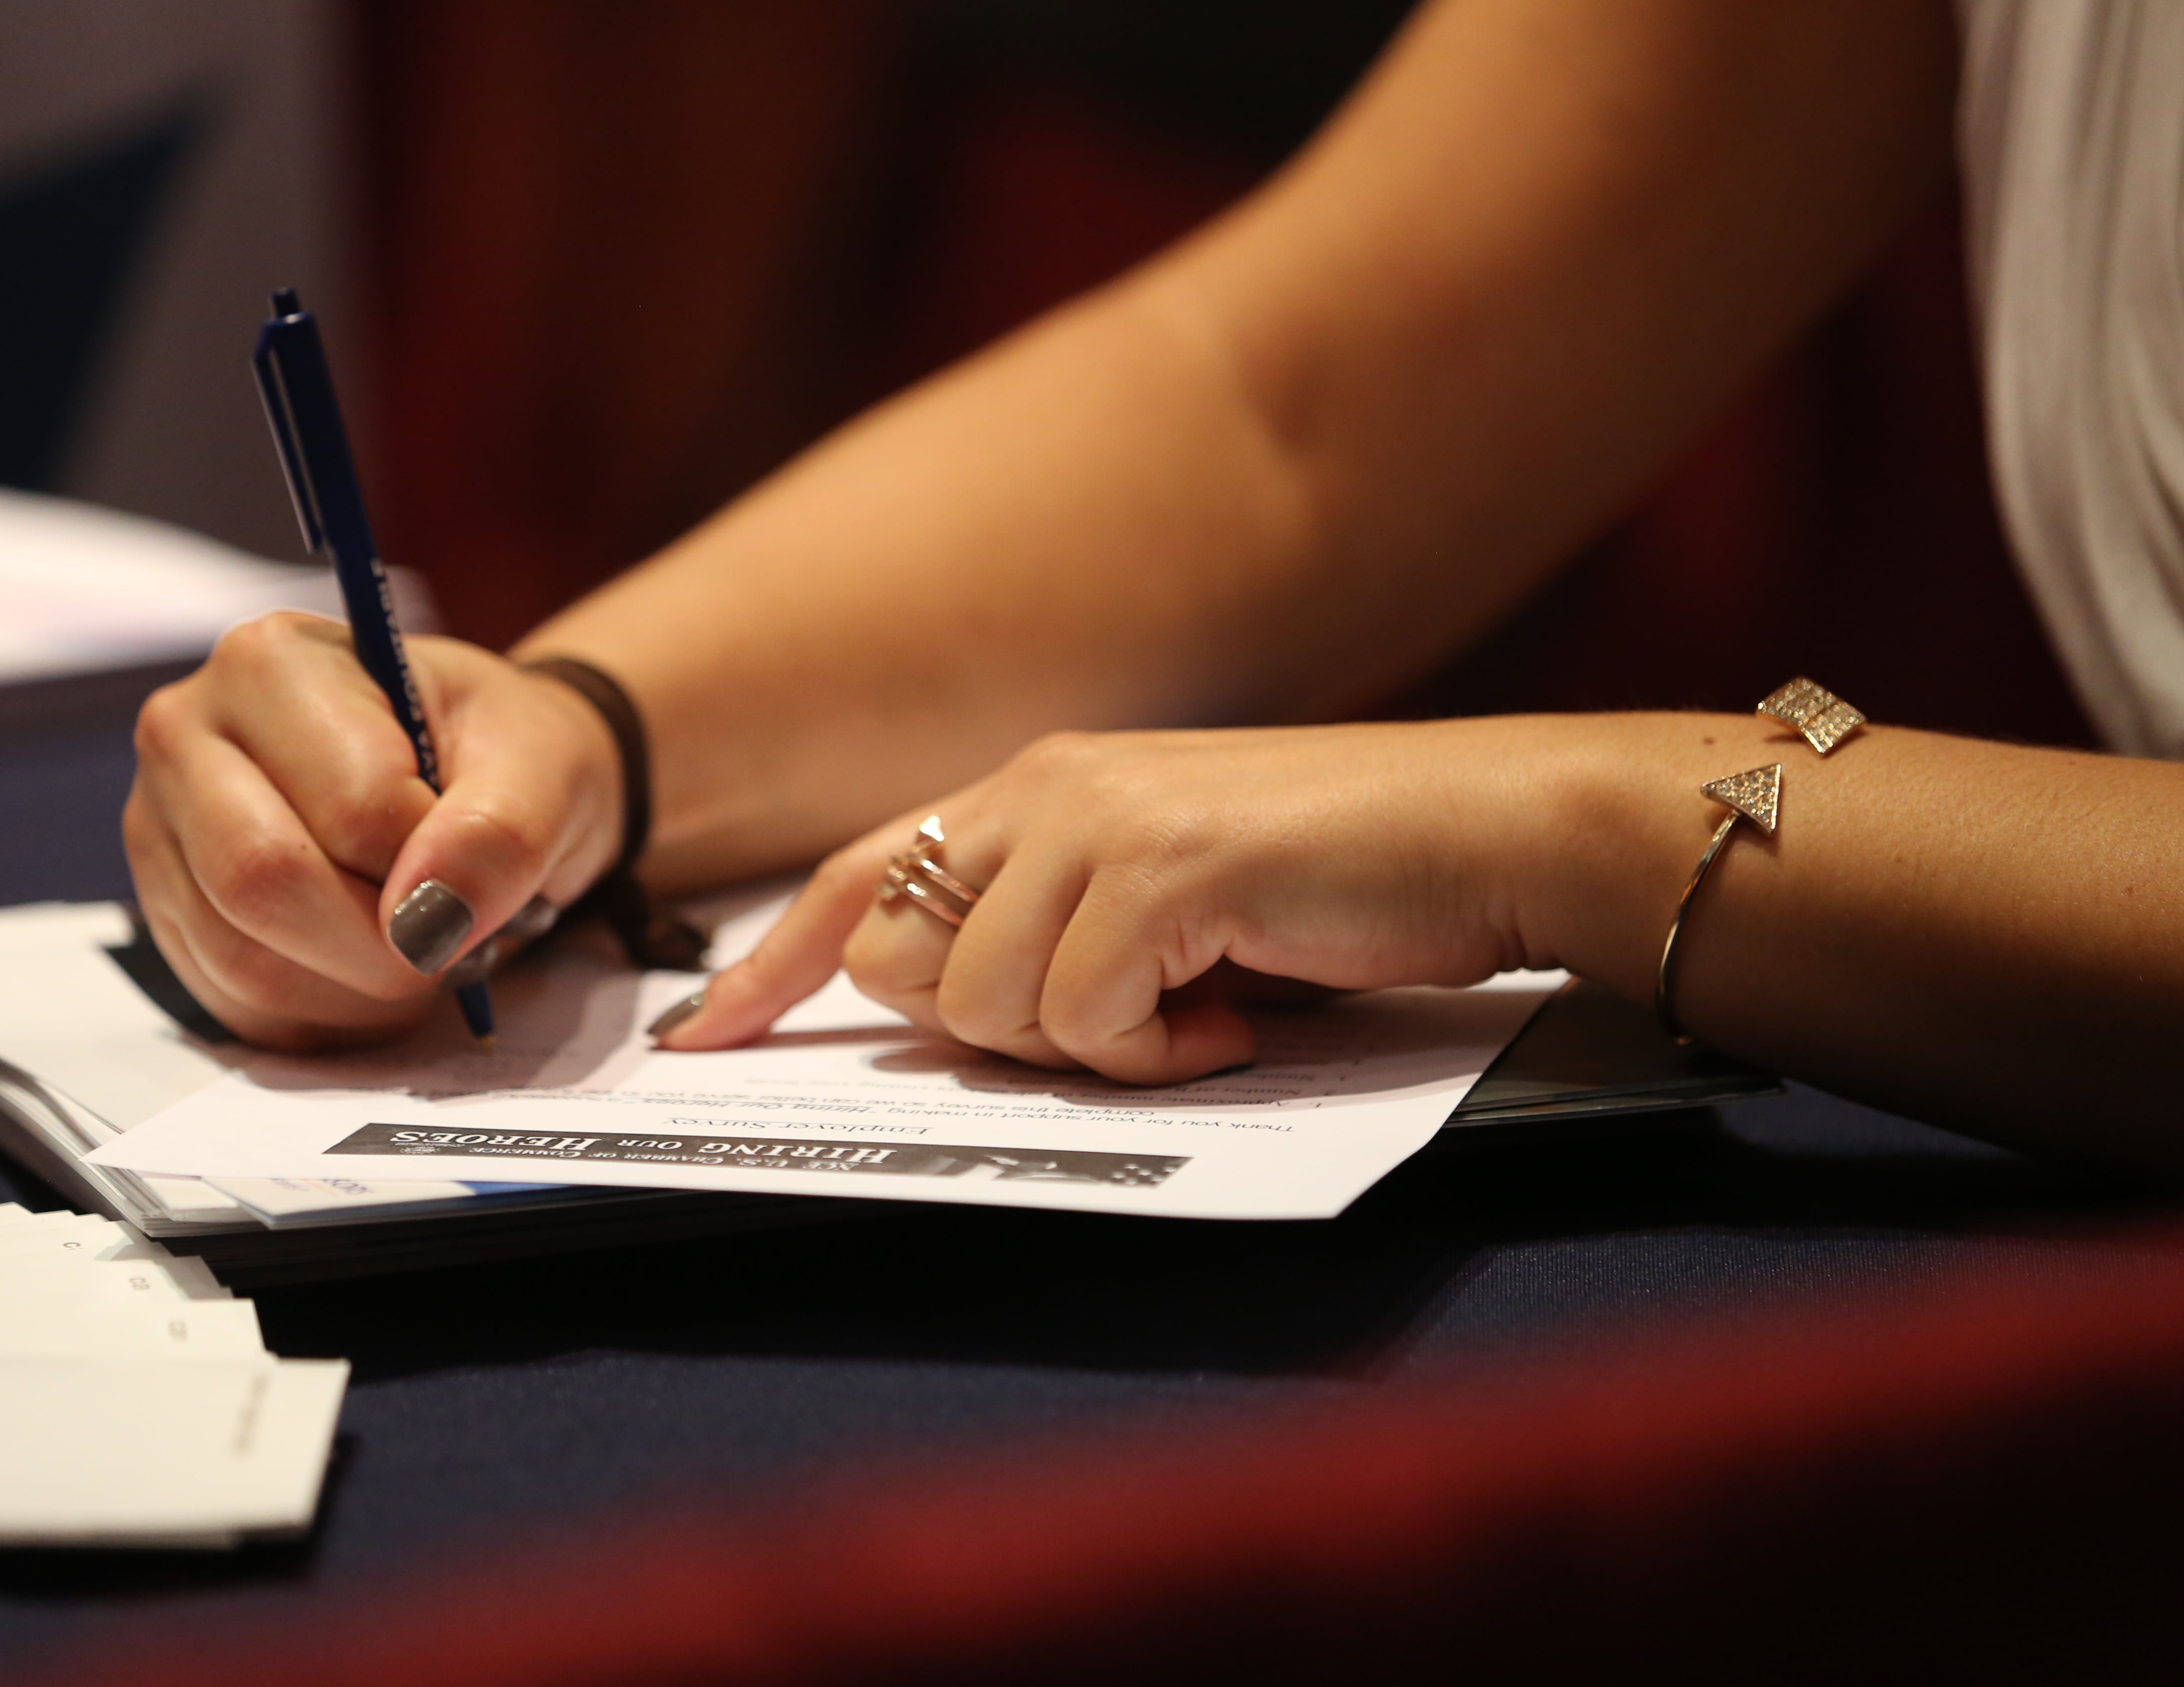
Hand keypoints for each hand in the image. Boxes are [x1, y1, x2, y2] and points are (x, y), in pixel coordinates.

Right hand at [124, 612, 622, 1047]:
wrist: (481, 777)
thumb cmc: (503, 755)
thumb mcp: (540, 767)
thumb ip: (500, 832)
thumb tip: (425, 921)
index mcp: (272, 662)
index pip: (350, 808)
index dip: (434, 865)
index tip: (484, 863)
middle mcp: (187, 735)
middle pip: (262, 881)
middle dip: (384, 946)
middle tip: (455, 941)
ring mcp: (163, 830)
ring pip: (242, 959)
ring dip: (360, 990)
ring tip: (423, 951)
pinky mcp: (171, 914)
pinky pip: (235, 1005)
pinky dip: (326, 1016)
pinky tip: (376, 979)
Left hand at [658, 720, 1568, 1082]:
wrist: (1479, 830)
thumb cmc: (1328, 878)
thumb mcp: (1160, 894)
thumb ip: (1051, 925)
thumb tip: (956, 1008)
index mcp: (1036, 787)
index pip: (859, 875)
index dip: (769, 962)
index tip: (704, 1036)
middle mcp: (1046, 789)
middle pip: (905, 963)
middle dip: (991, 1031)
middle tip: (1122, 1020)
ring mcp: (1099, 823)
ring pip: (985, 1007)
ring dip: (1091, 1047)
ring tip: (1197, 1009)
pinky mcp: (1161, 871)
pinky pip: (1085, 1020)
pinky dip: (1158, 1051)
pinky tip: (1234, 1013)